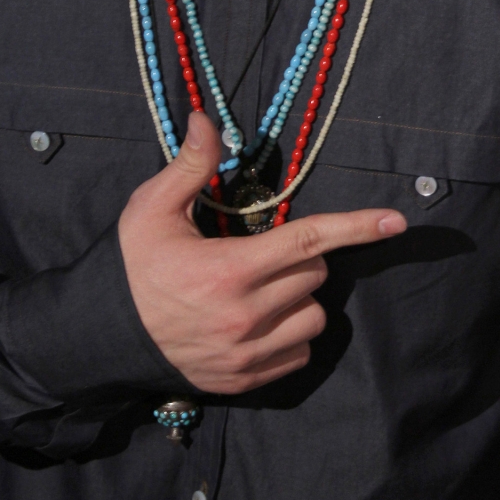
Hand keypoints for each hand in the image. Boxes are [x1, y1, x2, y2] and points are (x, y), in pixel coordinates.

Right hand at [118, 111, 406, 392]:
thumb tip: (207, 118)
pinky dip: (290, 335)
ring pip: (314, 317)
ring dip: (300, 299)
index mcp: (230, 270)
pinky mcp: (245, 380)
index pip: (310, 241)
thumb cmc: (133, 266)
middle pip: (315, 274)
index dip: (358, 226)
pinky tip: (259, 323)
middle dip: (299, 257)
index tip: (397, 221)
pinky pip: (299, 354)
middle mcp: (245, 316)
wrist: (102, 335)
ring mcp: (247, 353)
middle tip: (260, 254)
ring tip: (261, 290)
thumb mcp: (152, 209)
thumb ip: (190, 166)